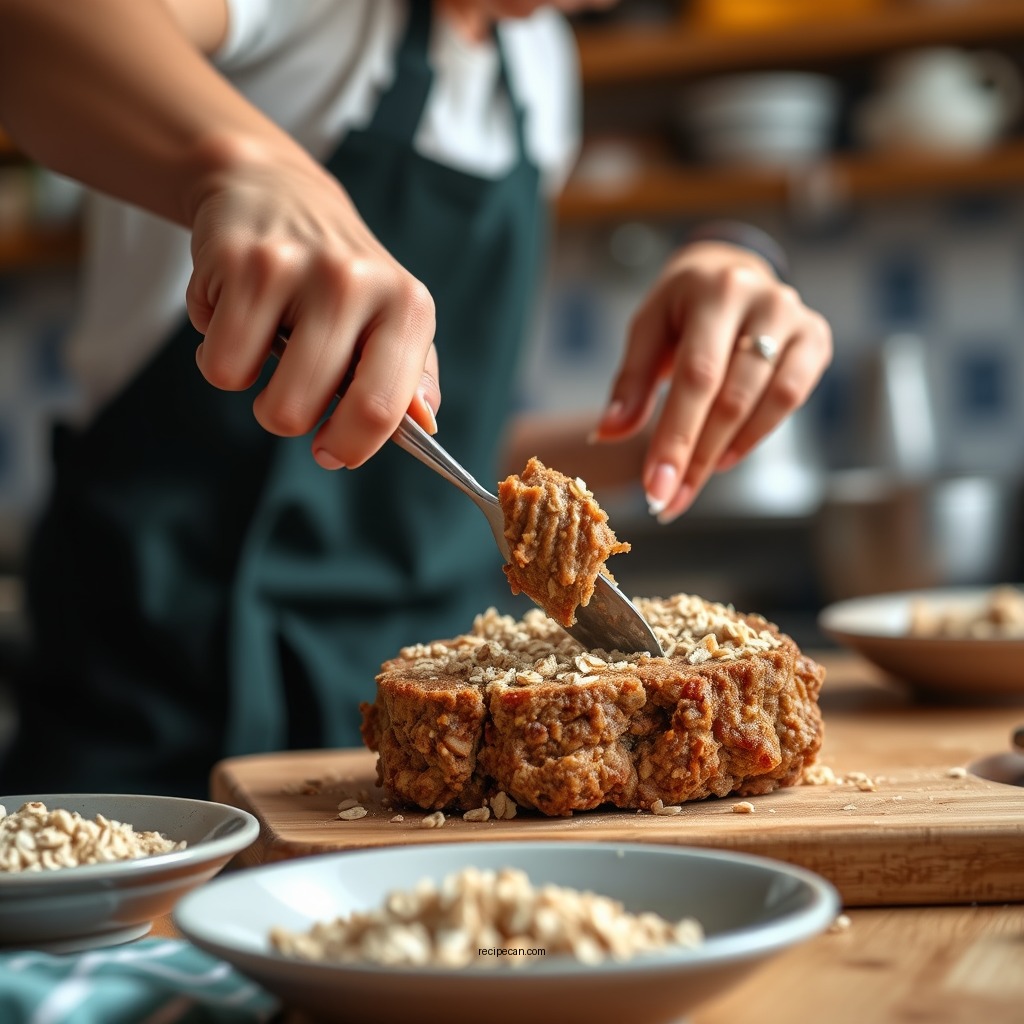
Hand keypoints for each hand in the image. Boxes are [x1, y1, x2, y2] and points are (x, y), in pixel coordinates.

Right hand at [186, 137, 438, 468]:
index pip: (381, 408)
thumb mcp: (391, 321)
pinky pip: (213, 355)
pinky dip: (216, 348)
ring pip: (245, 384)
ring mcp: (295, 266)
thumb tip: (423, 428)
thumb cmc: (341, 277)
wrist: (276, 189)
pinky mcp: (238, 259)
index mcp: (408, 307)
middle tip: (291, 379)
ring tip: (264, 337)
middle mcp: (357, 282)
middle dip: (284, 415)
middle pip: (297, 410)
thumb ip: (410, 382)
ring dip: (246, 379)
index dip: (349, 447)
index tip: (331, 452)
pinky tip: (237, 311)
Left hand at [593, 240, 831, 522]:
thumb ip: (631, 381)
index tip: (655, 489)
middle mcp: (765, 300)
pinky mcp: (816, 339)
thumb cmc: (681, 306)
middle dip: (695, 457)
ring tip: (690, 483)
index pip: (696, 377)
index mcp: (715, 290)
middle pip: (731, 396)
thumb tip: (607, 433)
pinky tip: (724, 457)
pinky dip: (756, 434)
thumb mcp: (648, 328)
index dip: (676, 437)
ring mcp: (798, 318)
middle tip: (668, 502)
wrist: (731, 269)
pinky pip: (792, 398)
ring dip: (725, 452)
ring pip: (767, 401)